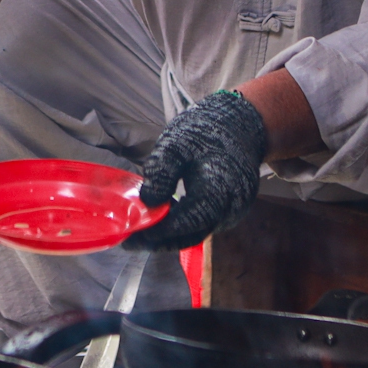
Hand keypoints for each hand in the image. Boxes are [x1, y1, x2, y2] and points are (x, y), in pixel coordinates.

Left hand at [125, 90, 269, 251]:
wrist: (239, 126)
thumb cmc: (207, 131)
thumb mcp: (178, 142)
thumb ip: (162, 170)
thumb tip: (148, 201)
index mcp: (221, 189)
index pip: (189, 221)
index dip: (160, 231)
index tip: (133, 236)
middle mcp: (231, 208)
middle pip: (192, 234)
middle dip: (159, 241)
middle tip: (129, 241)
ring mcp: (233, 212)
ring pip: (197, 232)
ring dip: (168, 235)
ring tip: (138, 231)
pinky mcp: (228, 212)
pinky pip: (202, 225)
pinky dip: (181, 225)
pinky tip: (159, 219)